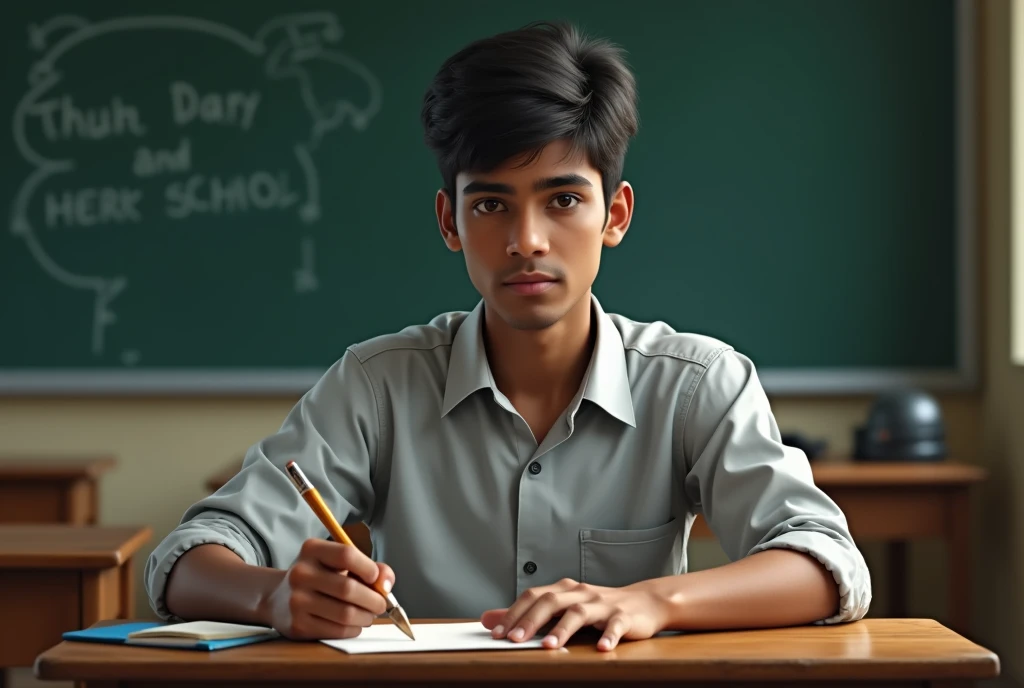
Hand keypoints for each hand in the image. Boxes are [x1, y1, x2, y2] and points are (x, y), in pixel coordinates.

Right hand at [262, 538, 393, 639]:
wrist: (278, 598)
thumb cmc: (320, 577)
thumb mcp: (339, 564)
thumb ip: (370, 568)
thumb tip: (386, 585)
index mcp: (312, 550)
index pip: (346, 554)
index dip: (369, 568)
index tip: (377, 579)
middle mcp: (300, 573)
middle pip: (348, 588)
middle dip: (373, 599)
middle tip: (381, 604)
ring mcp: (296, 601)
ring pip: (345, 613)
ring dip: (366, 617)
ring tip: (368, 615)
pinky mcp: (297, 625)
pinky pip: (336, 630)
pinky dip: (353, 629)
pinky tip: (354, 624)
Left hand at [481, 578, 667, 650]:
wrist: (645, 602)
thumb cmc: (599, 608)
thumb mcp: (563, 607)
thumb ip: (527, 614)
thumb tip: (489, 619)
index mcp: (564, 589)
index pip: (533, 596)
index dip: (514, 613)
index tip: (496, 633)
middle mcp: (581, 593)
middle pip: (552, 601)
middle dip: (530, 620)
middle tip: (514, 639)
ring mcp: (603, 604)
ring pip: (579, 612)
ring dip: (563, 629)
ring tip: (548, 646)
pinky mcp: (624, 616)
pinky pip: (616, 625)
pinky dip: (608, 636)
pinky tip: (601, 648)